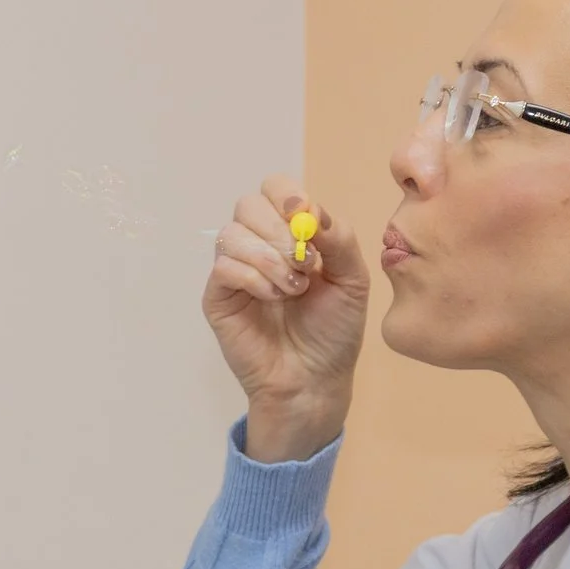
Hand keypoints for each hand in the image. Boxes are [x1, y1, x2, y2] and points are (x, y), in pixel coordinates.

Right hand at [202, 175, 370, 462]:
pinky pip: (223, 267)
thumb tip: (311, 210)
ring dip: (269, 258)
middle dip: (279, 229)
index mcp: (290, 234)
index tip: (305, 219)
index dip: (287, 196)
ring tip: (293, 288)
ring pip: (232, 234)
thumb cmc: (334, 331)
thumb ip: (337, 237)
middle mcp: (258, 246)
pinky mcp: (217, 297)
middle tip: (305, 262)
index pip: (275, 189)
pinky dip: (254, 279)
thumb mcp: (351, 278)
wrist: (315, 379)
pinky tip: (274, 299)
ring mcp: (235, 271)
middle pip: (248, 204)